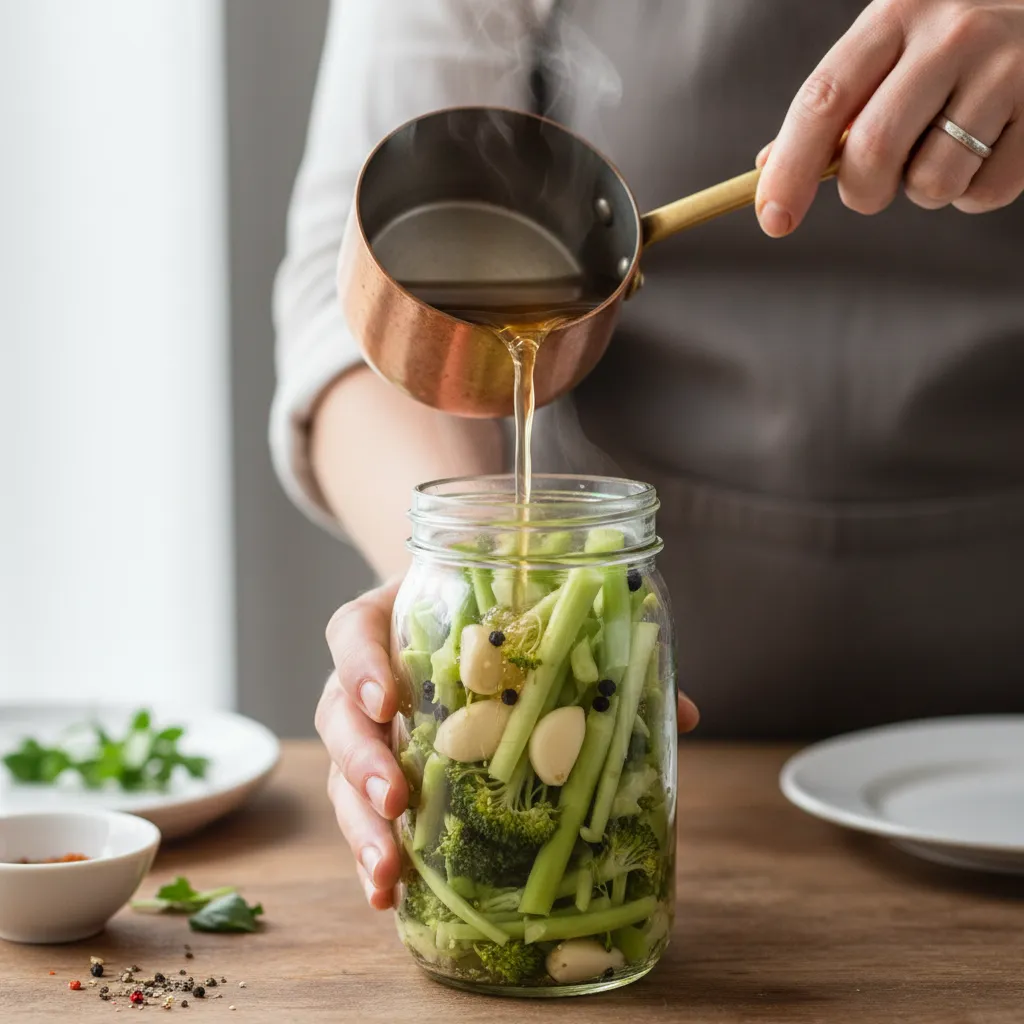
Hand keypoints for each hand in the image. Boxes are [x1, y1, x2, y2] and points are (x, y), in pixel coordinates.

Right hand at [317, 578, 700, 909]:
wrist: (461, 609)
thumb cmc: (491, 613)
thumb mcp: (526, 615)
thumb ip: (592, 652)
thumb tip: (680, 713)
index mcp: (392, 619)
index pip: (352, 632)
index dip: (360, 664)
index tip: (387, 698)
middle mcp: (368, 674)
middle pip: (337, 714)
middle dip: (361, 761)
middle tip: (393, 800)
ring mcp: (368, 724)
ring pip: (339, 771)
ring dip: (358, 822)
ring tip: (387, 872)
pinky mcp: (376, 767)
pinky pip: (359, 808)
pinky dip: (371, 849)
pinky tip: (386, 892)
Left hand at [756, 0, 1023, 236]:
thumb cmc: (960, 39)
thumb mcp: (895, 43)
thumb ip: (839, 101)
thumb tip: (769, 168)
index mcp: (896, 13)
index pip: (823, 100)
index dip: (791, 169)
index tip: (774, 219)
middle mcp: (951, 33)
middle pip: (873, 150)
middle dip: (863, 192)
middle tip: (875, 187)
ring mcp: (1005, 67)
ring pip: (931, 182)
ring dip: (926, 191)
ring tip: (949, 148)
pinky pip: (984, 193)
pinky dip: (974, 194)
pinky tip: (988, 150)